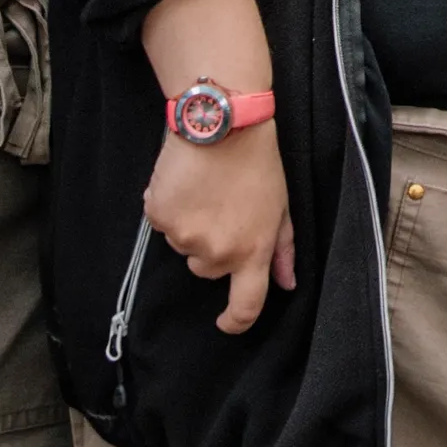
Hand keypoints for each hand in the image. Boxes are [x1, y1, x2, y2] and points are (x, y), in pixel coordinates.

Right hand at [144, 120, 299, 333]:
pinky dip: (168, 207)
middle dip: (212, 247)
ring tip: (204, 189)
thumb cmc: (258, 163)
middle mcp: (217, 252)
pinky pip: (160, 223)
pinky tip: (184, 182)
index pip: (245, 305)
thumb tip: (286, 283)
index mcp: (252, 252)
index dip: (235, 322)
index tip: (226, 322)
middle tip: (222, 208)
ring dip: (190, 224)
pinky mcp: (159, 217)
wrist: (224, 123)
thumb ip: (282, 250)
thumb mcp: (281, 207)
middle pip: (206, 270)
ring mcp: (185, 236)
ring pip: (182, 245)